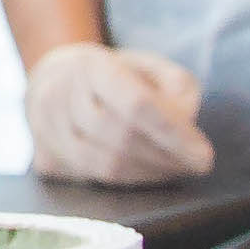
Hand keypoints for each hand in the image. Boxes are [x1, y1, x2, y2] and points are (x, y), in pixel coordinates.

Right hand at [23, 40, 211, 182]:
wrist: (53, 81)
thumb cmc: (114, 76)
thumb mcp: (150, 66)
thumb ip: (177, 87)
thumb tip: (186, 125)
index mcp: (90, 66)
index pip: (136, 105)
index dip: (174, 134)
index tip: (204, 156)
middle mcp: (60, 97)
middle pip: (122, 138)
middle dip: (167, 159)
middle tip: (196, 166)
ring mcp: (46, 131)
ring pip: (107, 166)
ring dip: (151, 175)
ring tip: (176, 170)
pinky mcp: (45, 159)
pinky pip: (94, 181)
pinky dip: (130, 183)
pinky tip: (148, 174)